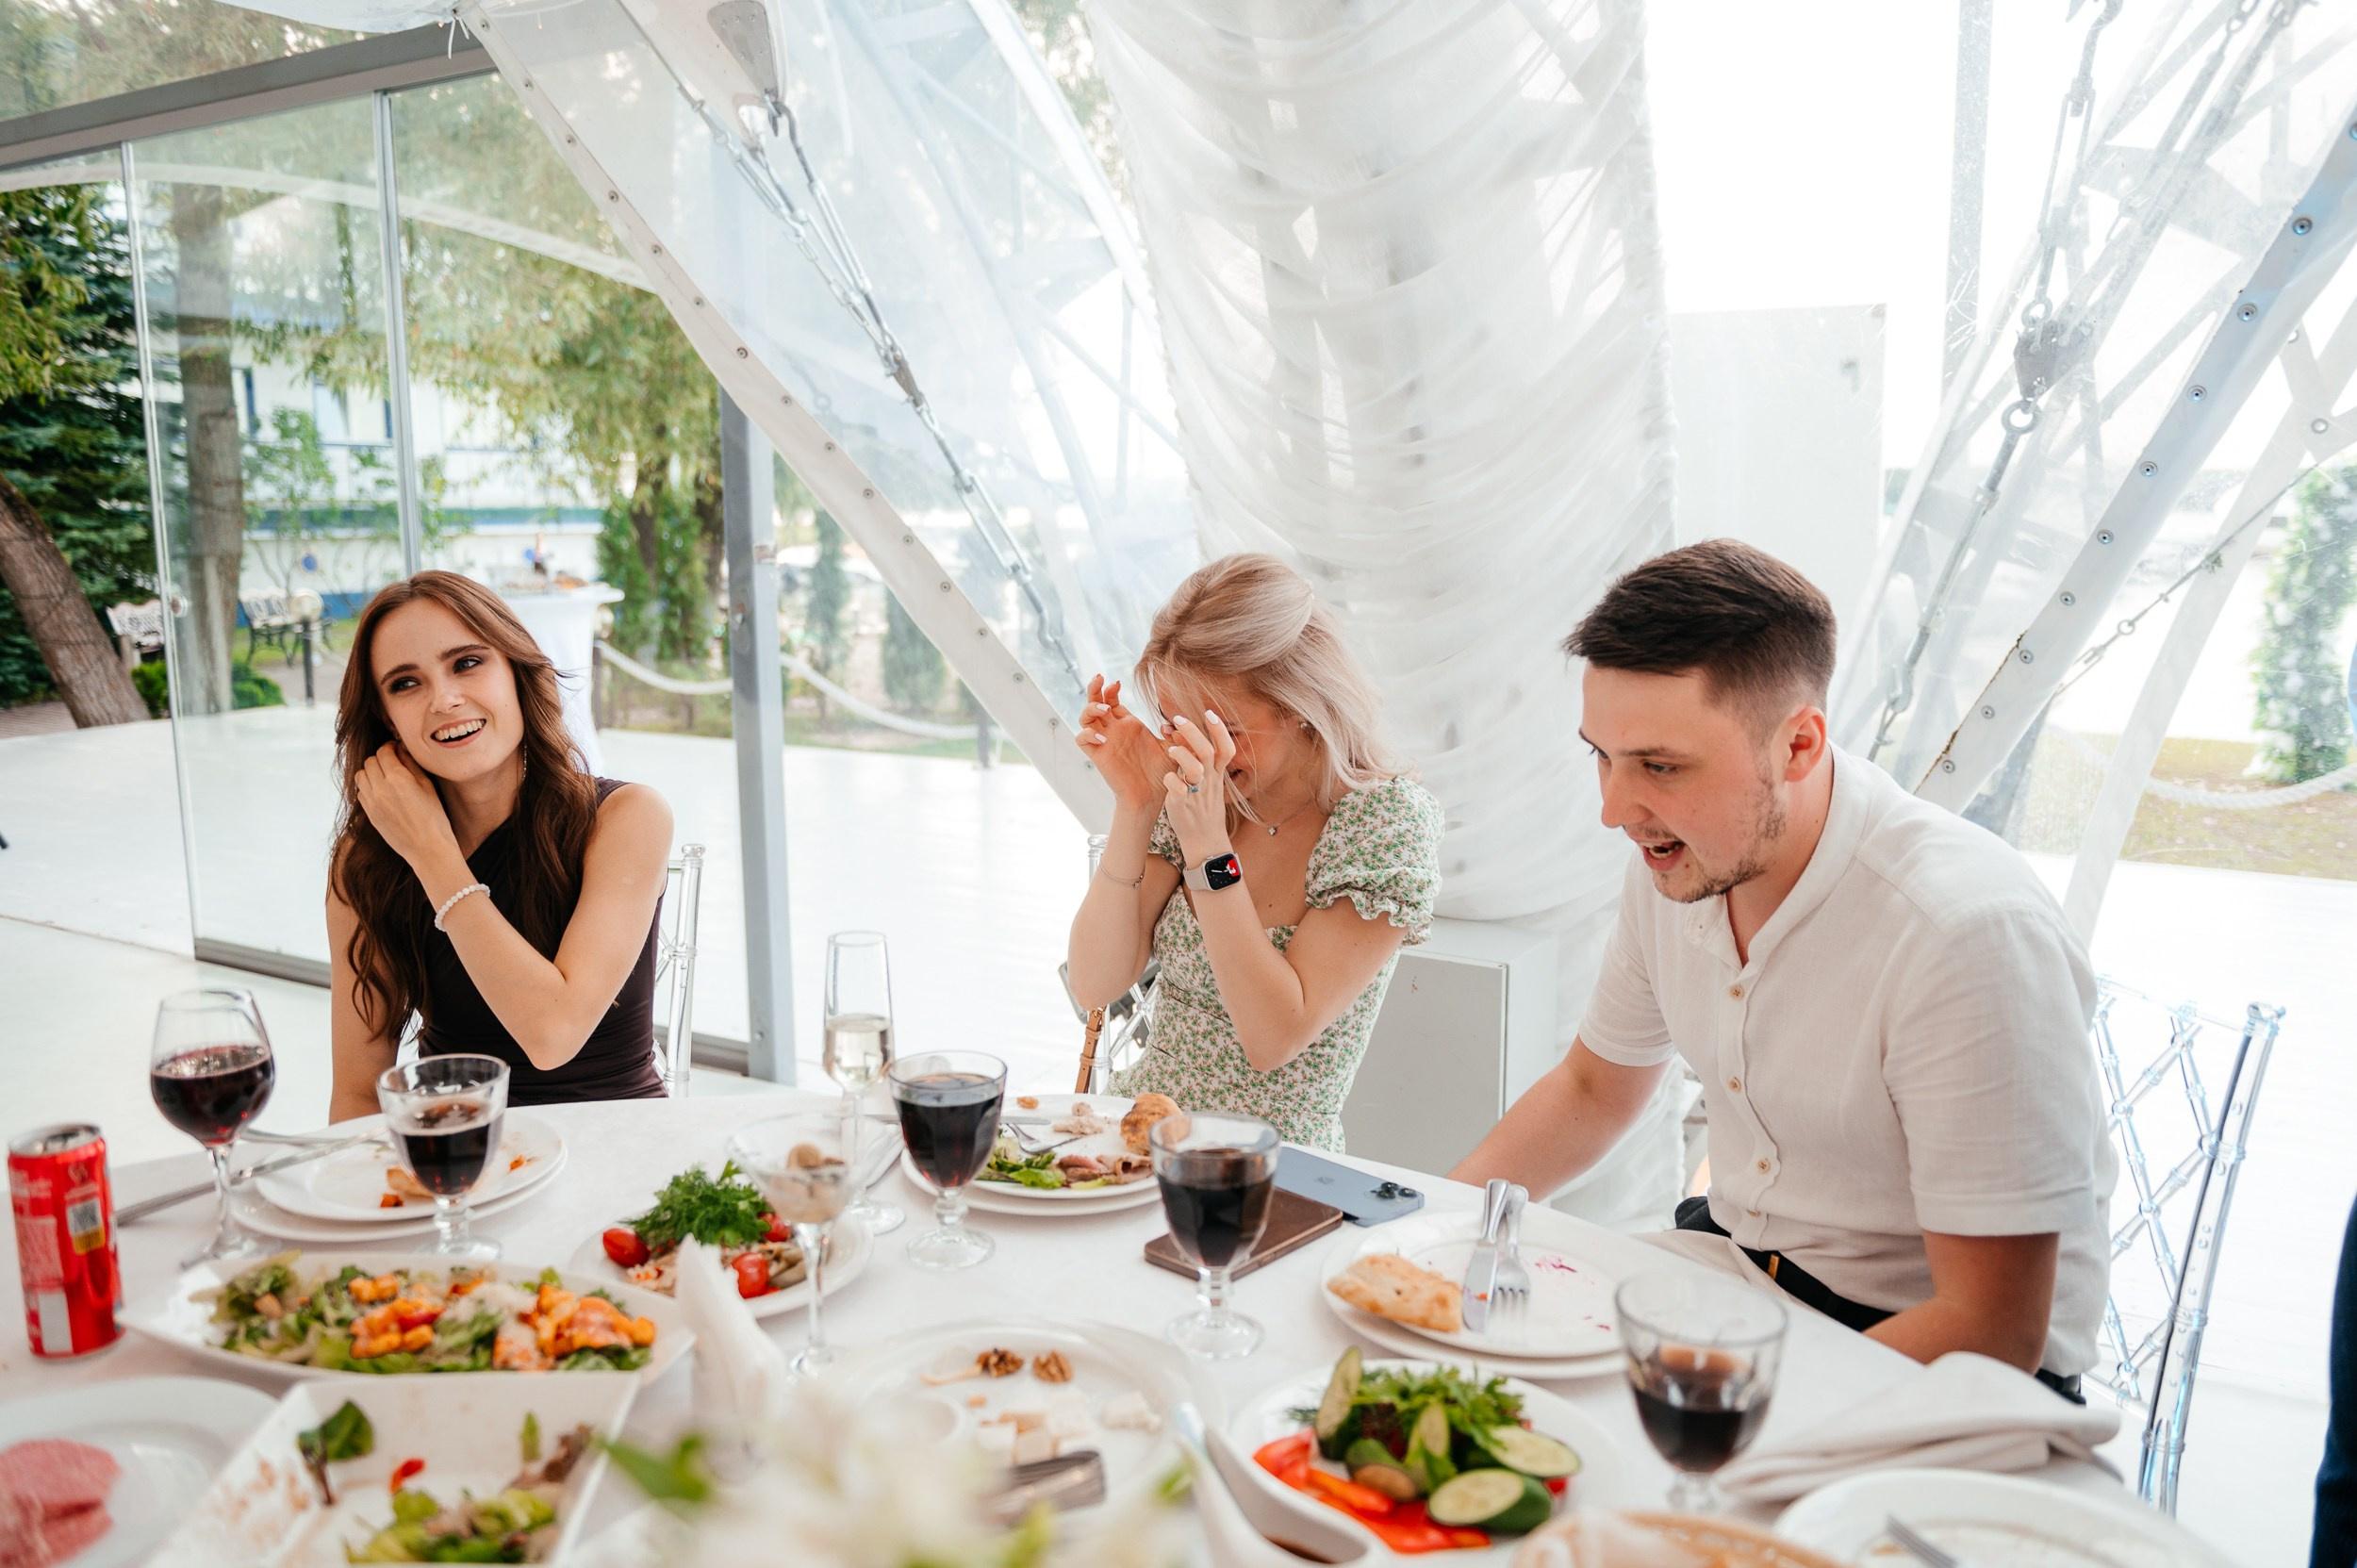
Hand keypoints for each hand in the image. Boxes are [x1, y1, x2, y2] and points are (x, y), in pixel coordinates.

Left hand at [355, 742, 460, 873]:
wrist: (427, 848)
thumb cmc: (434, 818)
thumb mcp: (428, 786)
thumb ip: (411, 765)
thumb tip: (401, 749)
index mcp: (397, 778)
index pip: (384, 752)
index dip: (390, 747)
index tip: (397, 749)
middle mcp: (380, 788)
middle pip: (370, 761)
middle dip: (381, 758)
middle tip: (393, 762)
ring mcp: (372, 802)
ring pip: (360, 775)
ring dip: (371, 771)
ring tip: (384, 776)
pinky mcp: (369, 813)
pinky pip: (360, 792)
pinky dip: (368, 787)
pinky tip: (382, 791)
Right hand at [1074, 675, 1170, 811]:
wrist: (1151, 797)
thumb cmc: (1161, 773)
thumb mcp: (1171, 748)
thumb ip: (1174, 733)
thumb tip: (1173, 721)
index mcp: (1128, 724)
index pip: (1111, 699)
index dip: (1111, 689)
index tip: (1118, 682)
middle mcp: (1113, 730)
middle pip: (1094, 702)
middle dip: (1094, 688)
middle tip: (1099, 678)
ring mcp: (1104, 742)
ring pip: (1085, 718)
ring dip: (1090, 708)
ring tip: (1104, 709)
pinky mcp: (1098, 755)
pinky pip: (1082, 739)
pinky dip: (1087, 734)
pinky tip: (1101, 736)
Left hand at [1162, 711, 1237, 862]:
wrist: (1204, 840)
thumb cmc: (1202, 807)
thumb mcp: (1207, 782)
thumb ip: (1197, 760)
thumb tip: (1182, 733)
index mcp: (1217, 775)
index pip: (1225, 748)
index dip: (1219, 730)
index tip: (1209, 712)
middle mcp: (1209, 782)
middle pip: (1206, 751)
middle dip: (1192, 732)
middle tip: (1177, 718)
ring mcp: (1197, 793)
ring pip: (1194, 768)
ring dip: (1181, 754)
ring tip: (1171, 748)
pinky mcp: (1182, 805)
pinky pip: (1175, 787)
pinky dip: (1169, 778)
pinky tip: (1166, 777)